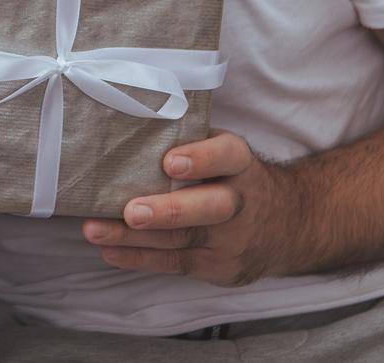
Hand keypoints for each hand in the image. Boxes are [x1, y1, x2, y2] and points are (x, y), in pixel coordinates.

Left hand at [81, 131, 305, 286]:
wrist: (289, 224)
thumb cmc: (232, 176)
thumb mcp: (224, 150)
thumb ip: (188, 138)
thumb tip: (128, 117)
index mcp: (240, 163)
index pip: (226, 155)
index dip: (201, 158)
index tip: (170, 162)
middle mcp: (240, 202)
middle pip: (208, 208)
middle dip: (168, 211)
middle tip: (132, 211)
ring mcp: (232, 240)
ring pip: (182, 240)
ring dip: (134, 238)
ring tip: (94, 230)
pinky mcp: (219, 267)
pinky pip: (175, 264)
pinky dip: (139, 258)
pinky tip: (109, 251)